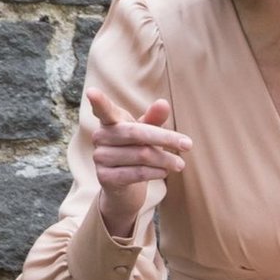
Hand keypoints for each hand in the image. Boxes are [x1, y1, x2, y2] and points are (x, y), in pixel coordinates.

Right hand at [87, 87, 191, 237]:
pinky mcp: (105, 177)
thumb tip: (163, 103)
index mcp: (110, 122)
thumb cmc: (136, 151)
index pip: (104, 110)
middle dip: (165, 138)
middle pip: (136, 133)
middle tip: (189, 145)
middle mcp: (100, 137)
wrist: (125, 187)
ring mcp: (100, 157)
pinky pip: (136, 173)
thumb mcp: (147, 133)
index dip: (98, 102)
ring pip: (141, 155)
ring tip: (179, 164)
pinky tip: (164, 172)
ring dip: (165, 160)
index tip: (91, 92)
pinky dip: (155, 172)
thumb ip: (155, 119)